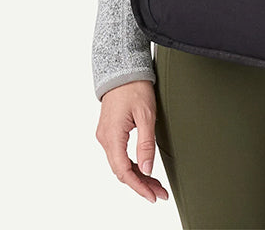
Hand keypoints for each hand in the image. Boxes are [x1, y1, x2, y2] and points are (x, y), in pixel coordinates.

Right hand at [95, 80, 169, 203]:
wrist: (123, 69)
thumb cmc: (135, 87)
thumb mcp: (146, 115)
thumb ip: (146, 144)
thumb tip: (148, 170)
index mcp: (112, 136)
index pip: (123, 171)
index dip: (139, 187)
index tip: (152, 196)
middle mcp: (105, 139)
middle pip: (121, 171)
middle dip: (141, 184)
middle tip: (159, 193)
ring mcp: (105, 135)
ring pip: (120, 164)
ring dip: (137, 175)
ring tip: (155, 184)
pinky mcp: (109, 131)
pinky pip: (119, 155)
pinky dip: (131, 164)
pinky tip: (144, 169)